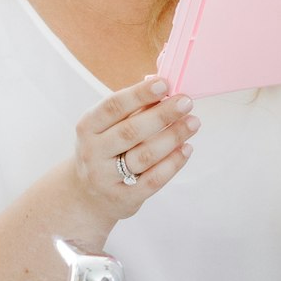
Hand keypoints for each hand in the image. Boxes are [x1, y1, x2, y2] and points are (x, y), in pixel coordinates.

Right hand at [72, 76, 199, 220]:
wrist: (87, 196)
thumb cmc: (105, 152)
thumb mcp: (107, 129)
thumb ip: (133, 110)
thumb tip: (162, 86)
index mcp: (88, 127)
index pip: (113, 106)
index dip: (139, 94)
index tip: (164, 83)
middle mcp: (93, 152)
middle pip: (131, 131)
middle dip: (163, 114)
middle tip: (186, 102)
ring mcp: (107, 177)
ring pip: (145, 155)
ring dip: (173, 137)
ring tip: (193, 123)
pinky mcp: (124, 197)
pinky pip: (154, 179)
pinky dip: (173, 163)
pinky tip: (187, 148)